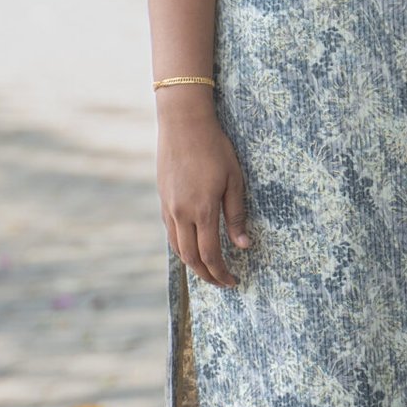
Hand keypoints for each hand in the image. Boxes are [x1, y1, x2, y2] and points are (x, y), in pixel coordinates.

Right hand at [155, 100, 251, 285]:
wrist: (183, 123)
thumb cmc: (214, 148)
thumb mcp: (234, 180)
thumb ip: (236, 215)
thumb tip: (243, 246)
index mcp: (203, 210)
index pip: (211, 254)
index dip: (221, 273)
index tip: (233, 281)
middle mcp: (181, 213)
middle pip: (191, 258)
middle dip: (207, 275)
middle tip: (222, 283)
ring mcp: (169, 207)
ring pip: (178, 248)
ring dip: (193, 264)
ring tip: (209, 270)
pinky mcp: (163, 200)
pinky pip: (171, 232)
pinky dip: (182, 247)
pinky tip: (193, 246)